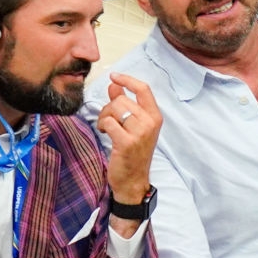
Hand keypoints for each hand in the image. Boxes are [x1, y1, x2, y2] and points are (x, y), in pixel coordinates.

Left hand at [96, 73, 162, 232]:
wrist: (133, 180)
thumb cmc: (133, 153)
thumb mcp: (133, 126)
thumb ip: (125, 104)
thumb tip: (114, 85)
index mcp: (155, 117)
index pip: (144, 89)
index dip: (127, 80)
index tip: (114, 76)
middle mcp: (150, 123)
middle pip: (122, 100)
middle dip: (109, 108)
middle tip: (108, 121)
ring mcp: (140, 133)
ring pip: (114, 109)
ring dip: (104, 117)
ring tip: (107, 129)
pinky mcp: (127, 142)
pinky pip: (108, 122)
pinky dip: (102, 126)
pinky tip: (106, 135)